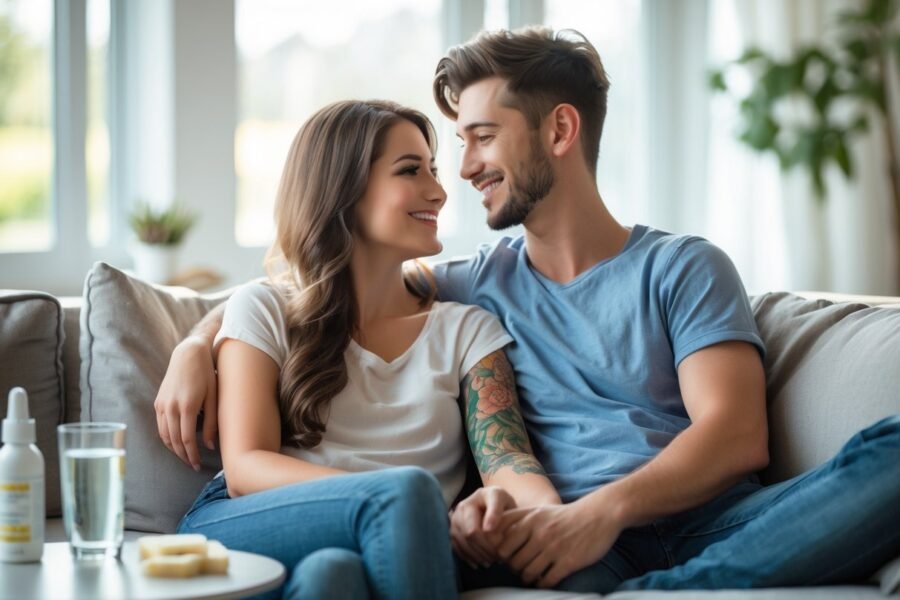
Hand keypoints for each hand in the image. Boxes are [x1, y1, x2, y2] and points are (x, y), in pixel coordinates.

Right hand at [154, 336, 217, 470]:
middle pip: (174, 441)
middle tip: (193, 465)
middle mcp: (171, 407)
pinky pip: (160, 426)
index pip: (187, 439)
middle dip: (183, 455)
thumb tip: (210, 445)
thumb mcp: (214, 397)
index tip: (198, 465)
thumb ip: (212, 422)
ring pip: (164, 435)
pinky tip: (176, 442)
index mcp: (187, 406)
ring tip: (185, 456)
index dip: (192, 455)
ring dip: (173, 449)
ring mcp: (162, 405)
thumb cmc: (207, 374)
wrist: (188, 354)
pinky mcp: (157, 402)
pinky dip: (166, 438)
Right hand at [450, 486, 516, 567]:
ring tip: (492, 560)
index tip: (500, 541)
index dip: (491, 529)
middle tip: (500, 558)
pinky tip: (480, 562)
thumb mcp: (510, 506)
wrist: (493, 507)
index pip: (488, 510)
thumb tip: (487, 529)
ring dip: (478, 555)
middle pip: (471, 532)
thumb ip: (500, 514)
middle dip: (486, 548)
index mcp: (484, 494)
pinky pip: (456, 546)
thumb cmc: (505, 508)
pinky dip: (468, 557)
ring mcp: (455, 517)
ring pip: (463, 541)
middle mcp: (465, 504)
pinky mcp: (452, 529)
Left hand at [496, 500, 623, 587]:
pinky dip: (542, 584)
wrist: (598, 515)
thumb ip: (516, 520)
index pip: (501, 544)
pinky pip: (547, 581)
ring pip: (528, 573)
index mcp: (529, 520)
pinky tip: (545, 579)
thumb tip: (493, 534)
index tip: (507, 557)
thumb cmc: (564, 515)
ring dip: (527, 578)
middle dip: (514, 568)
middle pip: (513, 562)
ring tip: (531, 575)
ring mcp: (554, 548)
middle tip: (520, 568)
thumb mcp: (538, 511)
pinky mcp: (568, 562)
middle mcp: (539, 533)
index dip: (501, 555)